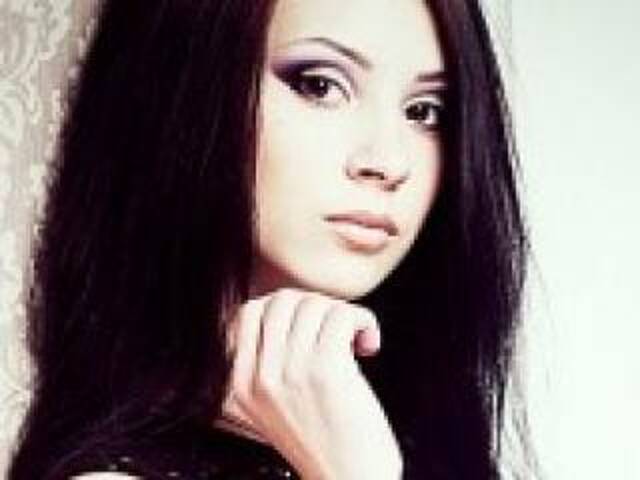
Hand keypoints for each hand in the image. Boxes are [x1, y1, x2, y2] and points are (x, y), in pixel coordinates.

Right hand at [219, 288, 402, 479]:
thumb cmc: (324, 440)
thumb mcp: (277, 403)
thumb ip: (271, 360)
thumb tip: (292, 304)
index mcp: (240, 385)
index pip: (250, 312)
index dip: (287, 307)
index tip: (310, 324)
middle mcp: (260, 377)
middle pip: (282, 301)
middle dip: (316, 305)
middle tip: (336, 330)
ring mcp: (291, 373)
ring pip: (314, 304)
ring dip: (343, 314)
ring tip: (355, 341)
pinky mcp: (326, 371)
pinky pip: (342, 316)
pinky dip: (363, 320)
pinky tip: (369, 344)